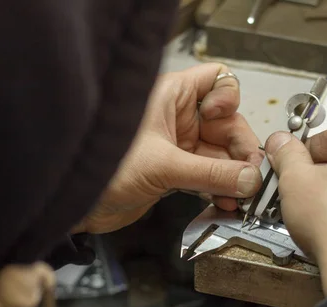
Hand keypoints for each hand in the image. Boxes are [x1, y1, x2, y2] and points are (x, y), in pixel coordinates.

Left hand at [74, 63, 262, 232]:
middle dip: (241, 150)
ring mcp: (178, 146)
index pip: (217, 81)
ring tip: (242, 194)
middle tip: (250, 174)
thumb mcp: (163, 166)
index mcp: (172, 97)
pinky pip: (210, 176)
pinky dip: (221, 188)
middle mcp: (178, 118)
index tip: (227, 122)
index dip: (229, 99)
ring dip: (234, 175)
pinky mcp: (176, 172)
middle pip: (228, 125)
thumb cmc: (100, 168)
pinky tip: (227, 202)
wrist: (76, 206)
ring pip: (221, 154)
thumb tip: (249, 179)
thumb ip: (212, 173)